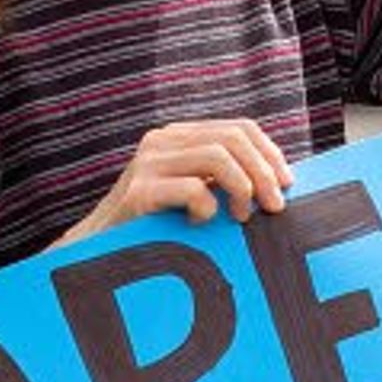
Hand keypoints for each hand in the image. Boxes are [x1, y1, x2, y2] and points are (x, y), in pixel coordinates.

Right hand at [63, 118, 293, 244]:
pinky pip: (193, 189)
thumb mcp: (191, 193)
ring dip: (243, 188)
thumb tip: (280, 181)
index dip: (270, 153)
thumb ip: (223, 179)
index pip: (239, 128)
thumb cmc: (153, 227)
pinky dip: (208, 208)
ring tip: (243, 217)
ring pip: (218, 157)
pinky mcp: (137, 191)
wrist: (94, 253)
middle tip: (275, 206)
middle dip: (263, 172)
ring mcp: (147, 163)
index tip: (287, 183)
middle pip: (234, 138)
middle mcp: (162, 141)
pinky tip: (201, 224)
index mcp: (179, 137)